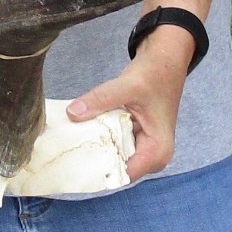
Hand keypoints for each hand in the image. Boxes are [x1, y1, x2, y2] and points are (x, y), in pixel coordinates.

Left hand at [66, 25, 191, 181]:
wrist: (165, 57)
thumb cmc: (156, 73)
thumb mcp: (128, 85)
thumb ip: (100, 100)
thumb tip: (72, 113)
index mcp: (157, 151)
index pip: (123, 174)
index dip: (98, 169)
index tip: (73, 161)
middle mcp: (152, 155)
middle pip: (116, 166)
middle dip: (94, 156)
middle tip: (67, 148)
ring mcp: (143, 145)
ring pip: (113, 153)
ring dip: (96, 144)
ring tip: (71, 137)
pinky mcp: (135, 135)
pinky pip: (114, 141)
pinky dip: (101, 134)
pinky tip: (83, 127)